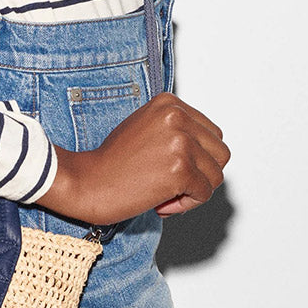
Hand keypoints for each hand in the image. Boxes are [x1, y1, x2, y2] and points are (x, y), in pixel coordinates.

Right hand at [35, 92, 229, 225]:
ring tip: (165, 193)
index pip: (212, 134)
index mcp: (170, 103)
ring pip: (216, 175)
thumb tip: (208, 149)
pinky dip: (187, 204)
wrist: (87, 182)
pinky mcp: (180, 169)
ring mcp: (180, 142)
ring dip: (194, 191)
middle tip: (173, 184)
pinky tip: (162, 203)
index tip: (171, 168)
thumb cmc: (112, 161)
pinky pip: (204, 193)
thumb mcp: (145, 128)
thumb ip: (176, 130)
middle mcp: (177, 117)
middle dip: (201, 174)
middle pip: (220, 153)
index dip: (197, 158)